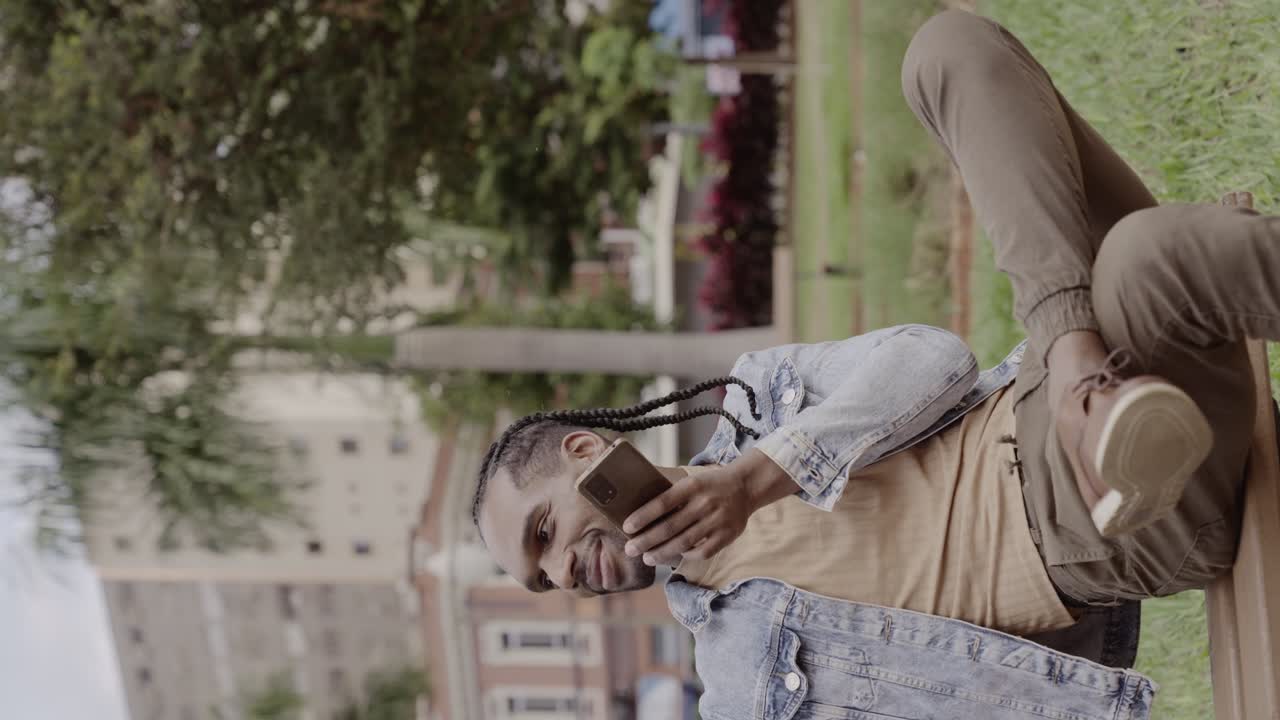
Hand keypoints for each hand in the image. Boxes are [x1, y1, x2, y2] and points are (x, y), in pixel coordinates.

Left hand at [622, 449, 795, 566]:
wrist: (746, 486)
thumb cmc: (710, 486)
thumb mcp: (692, 482)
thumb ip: (672, 497)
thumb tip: (641, 516)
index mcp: (692, 486)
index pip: (662, 503)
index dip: (642, 517)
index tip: (626, 528)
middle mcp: (704, 503)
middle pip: (669, 527)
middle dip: (646, 541)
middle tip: (630, 549)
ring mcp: (717, 521)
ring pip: (683, 543)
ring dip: (662, 553)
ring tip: (647, 558)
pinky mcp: (727, 535)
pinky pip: (702, 552)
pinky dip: (687, 556)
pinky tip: (676, 556)